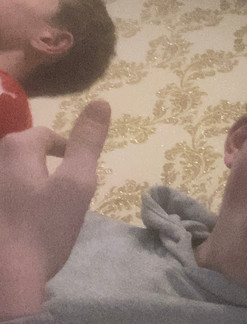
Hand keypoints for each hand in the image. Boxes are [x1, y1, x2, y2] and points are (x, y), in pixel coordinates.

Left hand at [0, 100, 110, 319]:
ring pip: (15, 177)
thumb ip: (88, 142)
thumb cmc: (43, 227)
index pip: (45, 135)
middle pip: (27, 155)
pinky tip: (25, 227)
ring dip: (33, 185)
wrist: (3, 280)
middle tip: (67, 193)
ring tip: (48, 212)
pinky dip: (19, 204)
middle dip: (49, 167)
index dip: (67, 148)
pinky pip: (8, 197)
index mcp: (16, 150)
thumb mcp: (77, 183)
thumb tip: (101, 101)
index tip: (80, 171)